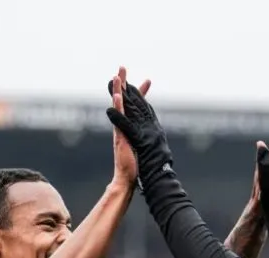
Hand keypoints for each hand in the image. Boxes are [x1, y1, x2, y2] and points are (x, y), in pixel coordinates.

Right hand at [108, 67, 150, 189]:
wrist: (127, 179)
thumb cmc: (136, 166)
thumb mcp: (142, 147)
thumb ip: (143, 140)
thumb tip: (152, 137)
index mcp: (131, 128)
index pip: (137, 107)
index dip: (141, 94)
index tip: (148, 80)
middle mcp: (123, 127)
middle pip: (124, 101)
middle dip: (124, 84)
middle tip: (122, 67)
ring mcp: (120, 131)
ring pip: (118, 107)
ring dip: (118, 91)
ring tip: (117, 76)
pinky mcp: (119, 137)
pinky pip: (119, 119)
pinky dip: (118, 107)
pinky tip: (118, 96)